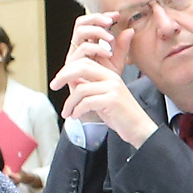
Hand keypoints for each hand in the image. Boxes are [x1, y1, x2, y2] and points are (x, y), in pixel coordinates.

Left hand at [55, 32, 156, 147]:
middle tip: (53, 86)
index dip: (67, 69)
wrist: (139, 129)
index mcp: (110, 74)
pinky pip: (87, 102)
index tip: (58, 80)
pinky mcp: (112, 101)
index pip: (84, 62)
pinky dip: (77, 110)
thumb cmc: (120, 115)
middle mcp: (112, 78)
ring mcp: (113, 88)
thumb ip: (89, 87)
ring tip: (68, 113)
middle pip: (81, 68)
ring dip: (70, 102)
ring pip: (81, 89)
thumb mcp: (102, 97)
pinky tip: (76, 116)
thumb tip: (70, 80)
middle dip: (63, 76)